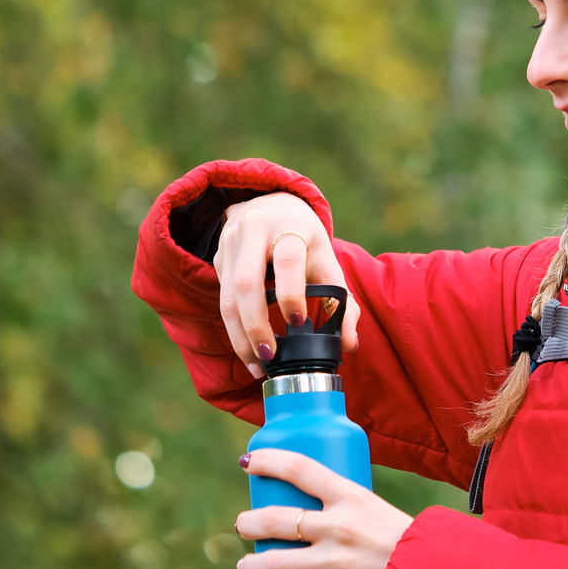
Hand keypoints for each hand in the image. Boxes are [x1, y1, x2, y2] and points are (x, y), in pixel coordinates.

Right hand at [214, 192, 359, 378]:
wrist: (269, 204)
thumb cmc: (304, 238)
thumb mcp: (326, 258)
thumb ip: (342, 300)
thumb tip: (349, 344)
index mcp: (290, 226)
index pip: (288, 259)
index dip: (291, 292)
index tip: (296, 322)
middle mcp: (255, 230)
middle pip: (247, 282)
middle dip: (256, 324)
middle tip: (270, 356)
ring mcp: (231, 243)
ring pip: (228, 296)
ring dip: (240, 335)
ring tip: (257, 363)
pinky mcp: (218, 258)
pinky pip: (221, 299)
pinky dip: (234, 329)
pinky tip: (247, 349)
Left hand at [234, 449, 413, 568]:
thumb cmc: (411, 543)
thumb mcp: (379, 511)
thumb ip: (349, 512)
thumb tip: (320, 515)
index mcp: (350, 496)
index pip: (300, 468)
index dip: (268, 461)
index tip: (247, 461)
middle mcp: (338, 526)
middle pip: (277, 519)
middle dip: (250, 523)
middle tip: (243, 526)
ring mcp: (336, 562)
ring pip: (276, 563)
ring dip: (253, 565)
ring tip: (245, 566)